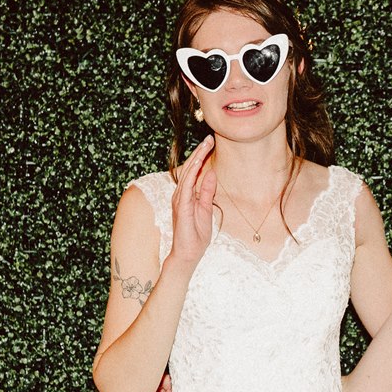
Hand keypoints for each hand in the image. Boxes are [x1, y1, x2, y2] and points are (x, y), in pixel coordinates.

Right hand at [167, 135, 216, 268]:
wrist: (188, 253)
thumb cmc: (196, 235)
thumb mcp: (206, 208)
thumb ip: (207, 191)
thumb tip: (211, 174)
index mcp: (187, 194)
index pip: (194, 171)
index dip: (201, 157)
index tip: (210, 143)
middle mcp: (181, 194)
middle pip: (190, 169)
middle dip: (200, 152)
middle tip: (209, 138)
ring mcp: (179, 199)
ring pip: (188, 173)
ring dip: (197, 159)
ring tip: (205, 145)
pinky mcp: (182, 206)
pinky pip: (187, 186)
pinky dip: (193, 174)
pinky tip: (199, 164)